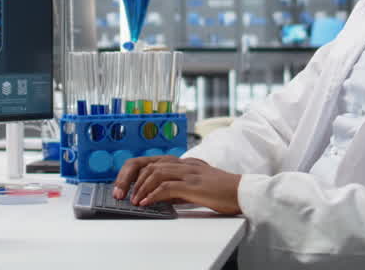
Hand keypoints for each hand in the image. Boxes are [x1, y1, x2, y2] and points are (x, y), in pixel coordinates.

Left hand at [112, 155, 242, 215]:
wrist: (243, 192)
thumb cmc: (221, 191)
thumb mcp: (194, 186)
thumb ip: (177, 187)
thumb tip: (157, 196)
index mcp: (183, 162)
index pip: (151, 161)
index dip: (133, 172)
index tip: (123, 186)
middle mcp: (184, 163)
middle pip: (148, 164)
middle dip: (130, 179)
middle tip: (121, 194)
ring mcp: (188, 172)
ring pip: (155, 172)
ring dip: (140, 187)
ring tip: (133, 200)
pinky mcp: (194, 184)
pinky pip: (167, 186)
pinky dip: (153, 194)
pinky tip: (146, 202)